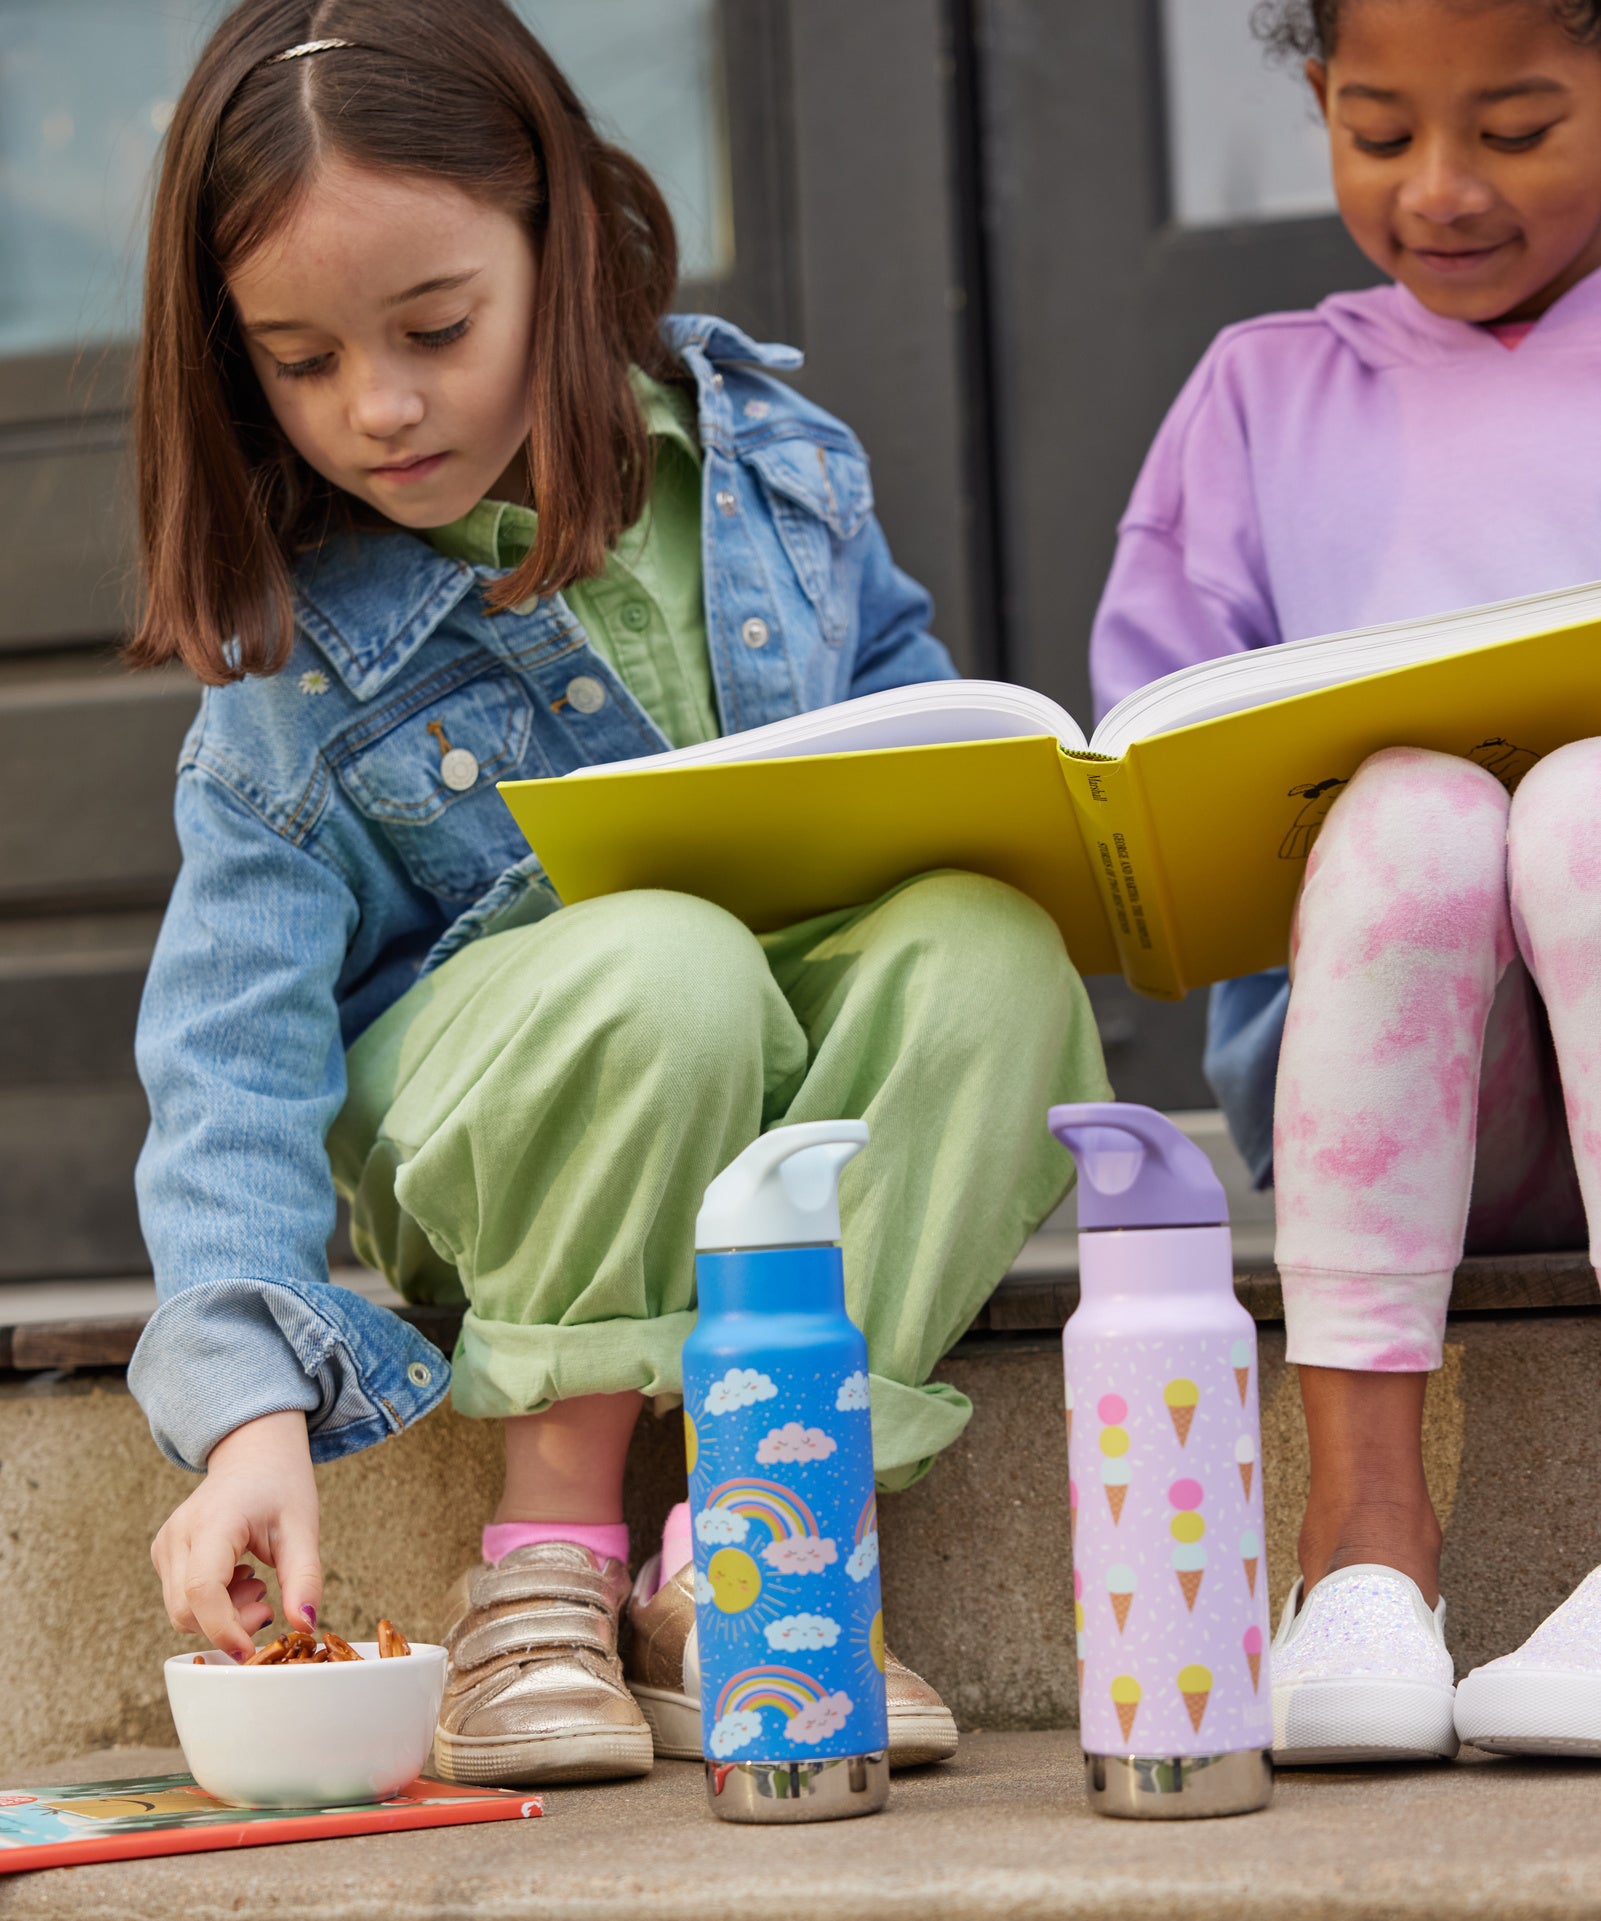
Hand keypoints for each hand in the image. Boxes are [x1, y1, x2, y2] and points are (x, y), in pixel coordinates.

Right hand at [152, 1410, 321, 1658]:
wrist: (254, 1455)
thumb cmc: (280, 1486)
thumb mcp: (303, 1528)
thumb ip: (305, 1578)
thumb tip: (304, 1625)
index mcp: (213, 1521)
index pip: (202, 1590)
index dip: (225, 1628)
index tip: (254, 1650)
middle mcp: (178, 1534)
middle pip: (187, 1611)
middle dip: (229, 1624)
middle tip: (267, 1601)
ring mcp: (165, 1544)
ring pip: (181, 1612)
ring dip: (221, 1615)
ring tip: (255, 1583)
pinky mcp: (163, 1554)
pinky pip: (180, 1600)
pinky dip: (211, 1605)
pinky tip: (238, 1578)